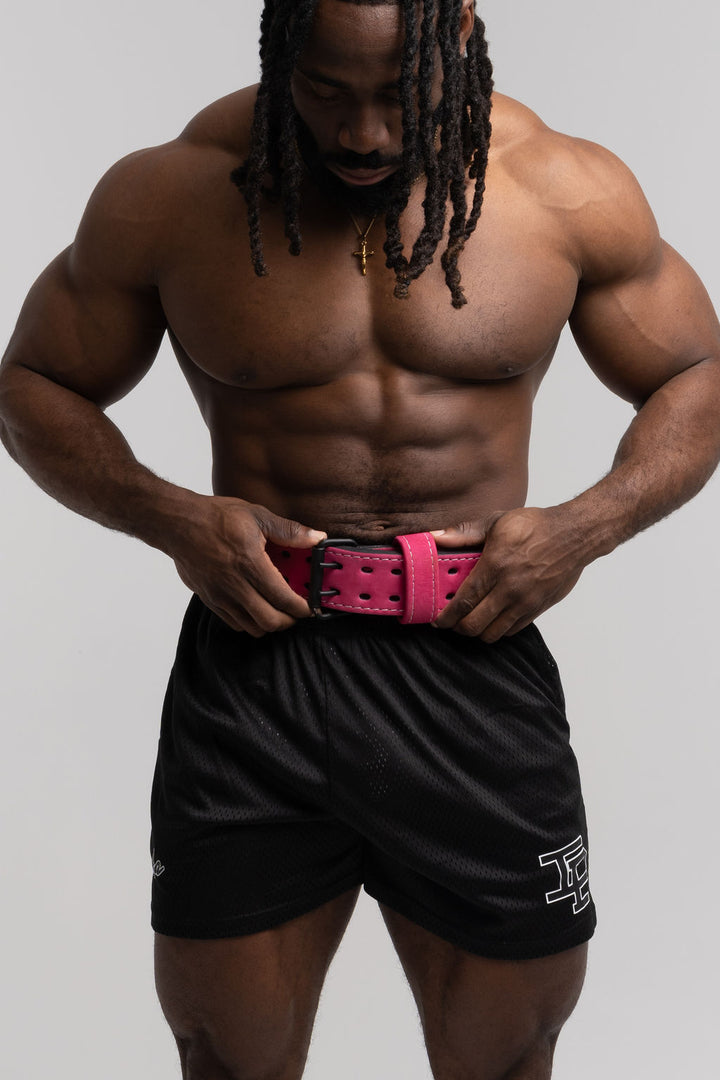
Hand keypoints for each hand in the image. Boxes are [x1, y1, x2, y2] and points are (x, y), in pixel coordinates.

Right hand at [170, 496, 325, 635]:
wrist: (177, 523)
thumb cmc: (215, 517)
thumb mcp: (257, 515)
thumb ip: (289, 530)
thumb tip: (317, 537)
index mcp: (251, 564)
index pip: (283, 599)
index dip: (301, 608)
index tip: (310, 607)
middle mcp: (235, 585)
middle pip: (269, 621)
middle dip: (288, 621)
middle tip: (295, 611)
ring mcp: (220, 596)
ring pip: (251, 627)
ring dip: (269, 623)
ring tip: (277, 610)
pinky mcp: (209, 599)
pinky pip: (234, 623)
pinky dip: (250, 622)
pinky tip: (255, 606)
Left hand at [431, 506, 586, 641]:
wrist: (575, 534)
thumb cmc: (537, 526)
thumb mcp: (497, 521)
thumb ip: (464, 533)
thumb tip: (437, 537)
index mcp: (496, 566)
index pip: (464, 600)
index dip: (447, 615)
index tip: (437, 620)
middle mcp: (511, 589)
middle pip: (475, 624)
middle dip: (458, 627)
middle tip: (452, 621)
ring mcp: (526, 602)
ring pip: (493, 633)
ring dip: (477, 631)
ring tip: (471, 620)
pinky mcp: (539, 608)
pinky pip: (512, 630)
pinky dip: (498, 629)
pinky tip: (492, 617)